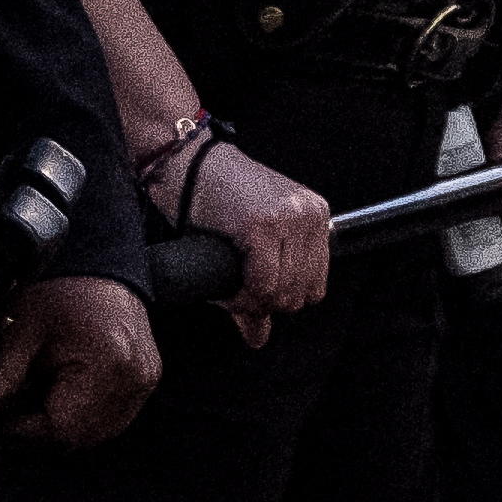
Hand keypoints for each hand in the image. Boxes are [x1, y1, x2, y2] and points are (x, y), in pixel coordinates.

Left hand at [0, 274, 161, 448]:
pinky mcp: (145, 381)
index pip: (62, 427)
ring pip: (97, 432)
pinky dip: (87, 414)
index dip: (27, 428)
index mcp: (105, 364)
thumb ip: (2, 376)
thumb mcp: (22, 329)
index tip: (5, 419)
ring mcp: (143, 382)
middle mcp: (132, 378)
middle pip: (80, 436)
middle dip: (44, 427)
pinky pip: (113, 418)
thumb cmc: (65, 289)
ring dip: (67, 423)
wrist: (100, 266)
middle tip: (21, 405)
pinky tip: (70, 391)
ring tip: (46, 392)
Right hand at [164, 126, 333, 334]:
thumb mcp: (252, 243)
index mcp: (316, 216)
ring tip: (230, 282)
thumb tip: (259, 338)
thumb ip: (263, 289)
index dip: (280, 297)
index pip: (315, 286)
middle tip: (237, 287)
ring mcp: (288, 219)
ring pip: (282, 294)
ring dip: (250, 301)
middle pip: (301, 295)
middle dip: (266, 302)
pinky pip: (261, 285)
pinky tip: (224, 278)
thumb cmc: (215, 201)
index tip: (253, 289)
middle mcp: (309, 215)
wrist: (185, 164)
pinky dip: (239, 294)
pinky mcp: (262, 225)